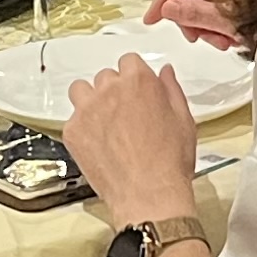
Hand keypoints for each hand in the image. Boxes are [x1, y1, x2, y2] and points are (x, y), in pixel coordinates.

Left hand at [61, 55, 201, 221]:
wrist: (149, 195)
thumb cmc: (169, 162)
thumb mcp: (183, 119)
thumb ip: (171, 90)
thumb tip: (165, 73)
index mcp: (139, 81)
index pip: (128, 61)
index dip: (133, 76)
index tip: (135, 90)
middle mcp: (110, 90)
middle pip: (105, 77)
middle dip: (113, 91)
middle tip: (123, 114)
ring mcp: (87, 110)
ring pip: (81, 91)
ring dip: (90, 101)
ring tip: (104, 123)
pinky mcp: (73, 132)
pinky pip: (72, 120)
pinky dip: (82, 128)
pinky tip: (98, 144)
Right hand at [142, 0, 243, 47]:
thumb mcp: (226, 19)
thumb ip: (195, 13)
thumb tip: (168, 8)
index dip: (163, 0)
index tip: (151, 19)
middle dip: (191, 20)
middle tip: (195, 37)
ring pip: (205, 6)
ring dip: (207, 27)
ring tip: (222, 41)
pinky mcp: (244, 0)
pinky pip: (219, 11)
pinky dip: (219, 26)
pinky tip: (230, 38)